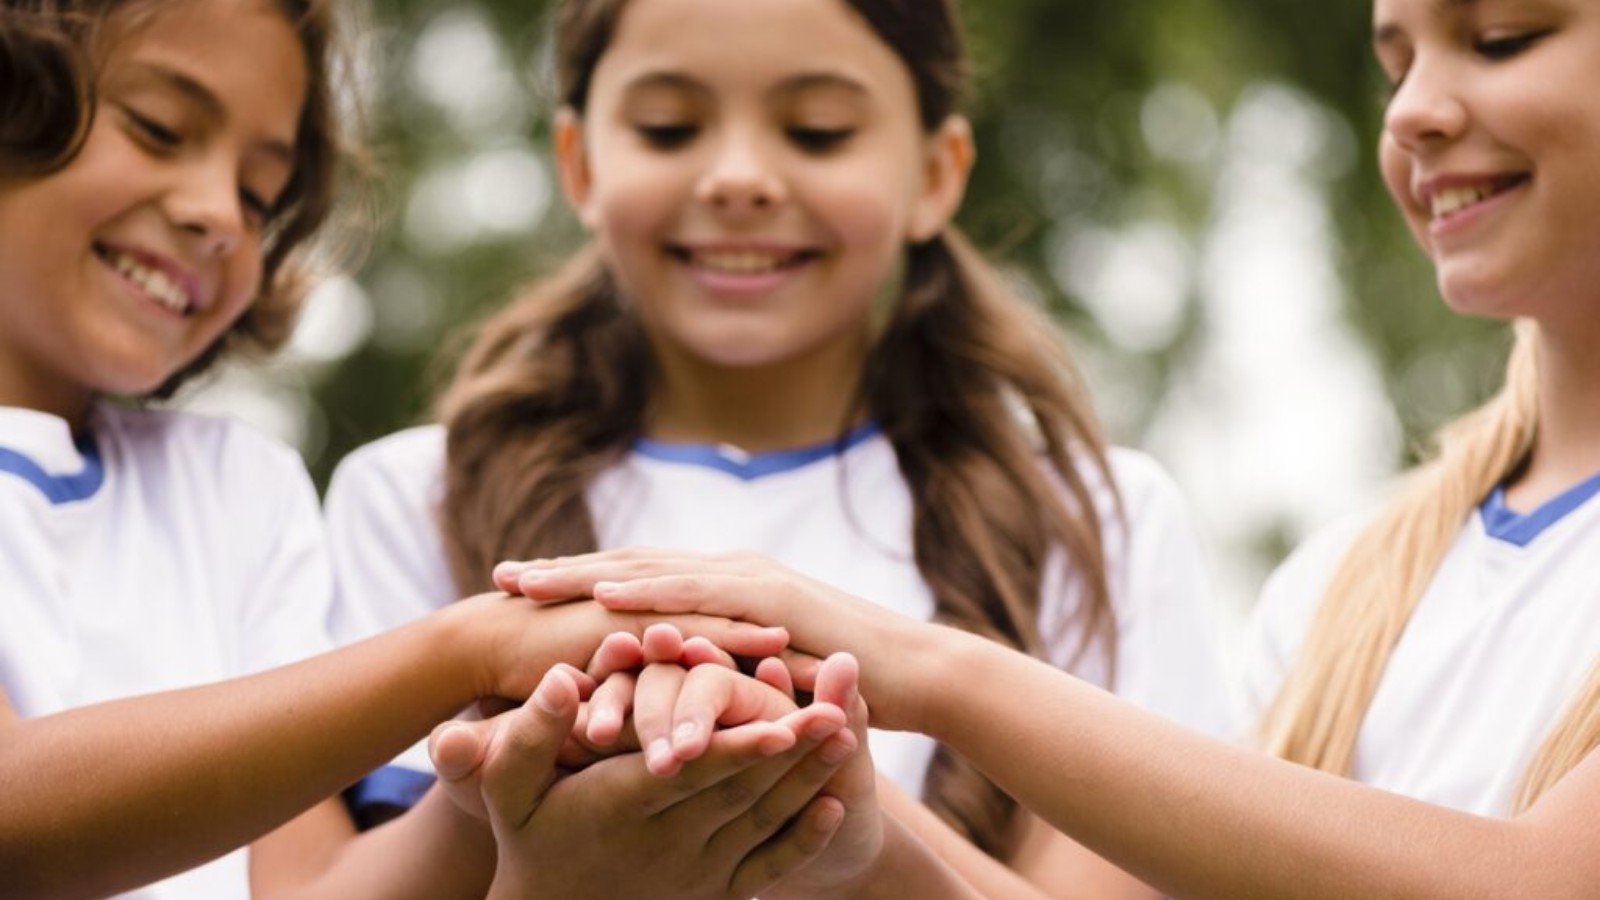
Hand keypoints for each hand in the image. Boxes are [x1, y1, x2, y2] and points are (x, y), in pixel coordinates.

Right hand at [430, 662, 862, 898]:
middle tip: (840, 712)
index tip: (783, 720)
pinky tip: (833, 809)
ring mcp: (696, 872)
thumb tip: (558, 677)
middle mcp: (668, 843)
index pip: (693, 773)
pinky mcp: (714, 891)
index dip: (740, 747)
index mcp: (624, 805)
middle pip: (742, 794)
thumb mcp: (509, 786)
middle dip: (793, 754)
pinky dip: (802, 842)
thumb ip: (534, 733)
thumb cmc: (527, 833)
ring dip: (807, 783)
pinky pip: (765, 868)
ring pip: (762, 824)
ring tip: (850, 737)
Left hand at [493, 549, 931, 729]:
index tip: (521, 593)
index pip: (636, 583)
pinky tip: (605, 596)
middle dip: (565, 571)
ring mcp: (746, 578)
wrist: (913, 674)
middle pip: (629, 567)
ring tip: (529, 582)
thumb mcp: (761, 679)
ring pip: (651, 571)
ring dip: (586, 575)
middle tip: (503, 576)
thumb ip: (718, 673)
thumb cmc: (837, 688)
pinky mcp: (768, 595)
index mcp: (720, 590)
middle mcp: (726, 573)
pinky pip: (697, 592)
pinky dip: (649, 590)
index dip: (577, 585)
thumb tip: (675, 691)